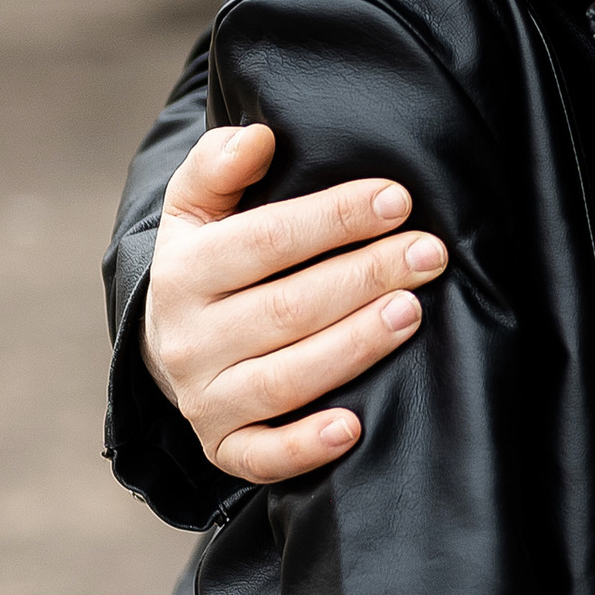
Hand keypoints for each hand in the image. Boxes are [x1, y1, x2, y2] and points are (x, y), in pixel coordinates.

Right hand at [142, 122, 447, 483]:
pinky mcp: (223, 447)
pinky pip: (263, 456)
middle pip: (286, 308)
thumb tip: (257, 138)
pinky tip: (354, 426)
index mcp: (182, 273)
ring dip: (353, 346)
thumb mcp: (196, 210)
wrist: (166, 347)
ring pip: (284, 378)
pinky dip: (305, 446)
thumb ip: (219, 165)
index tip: (396, 200)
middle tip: (427, 254)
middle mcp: (187, 340)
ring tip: (412, 311)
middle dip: (364, 277)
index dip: (333, 219)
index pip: (265, 241)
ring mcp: (205, 398)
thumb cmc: (206, 266)